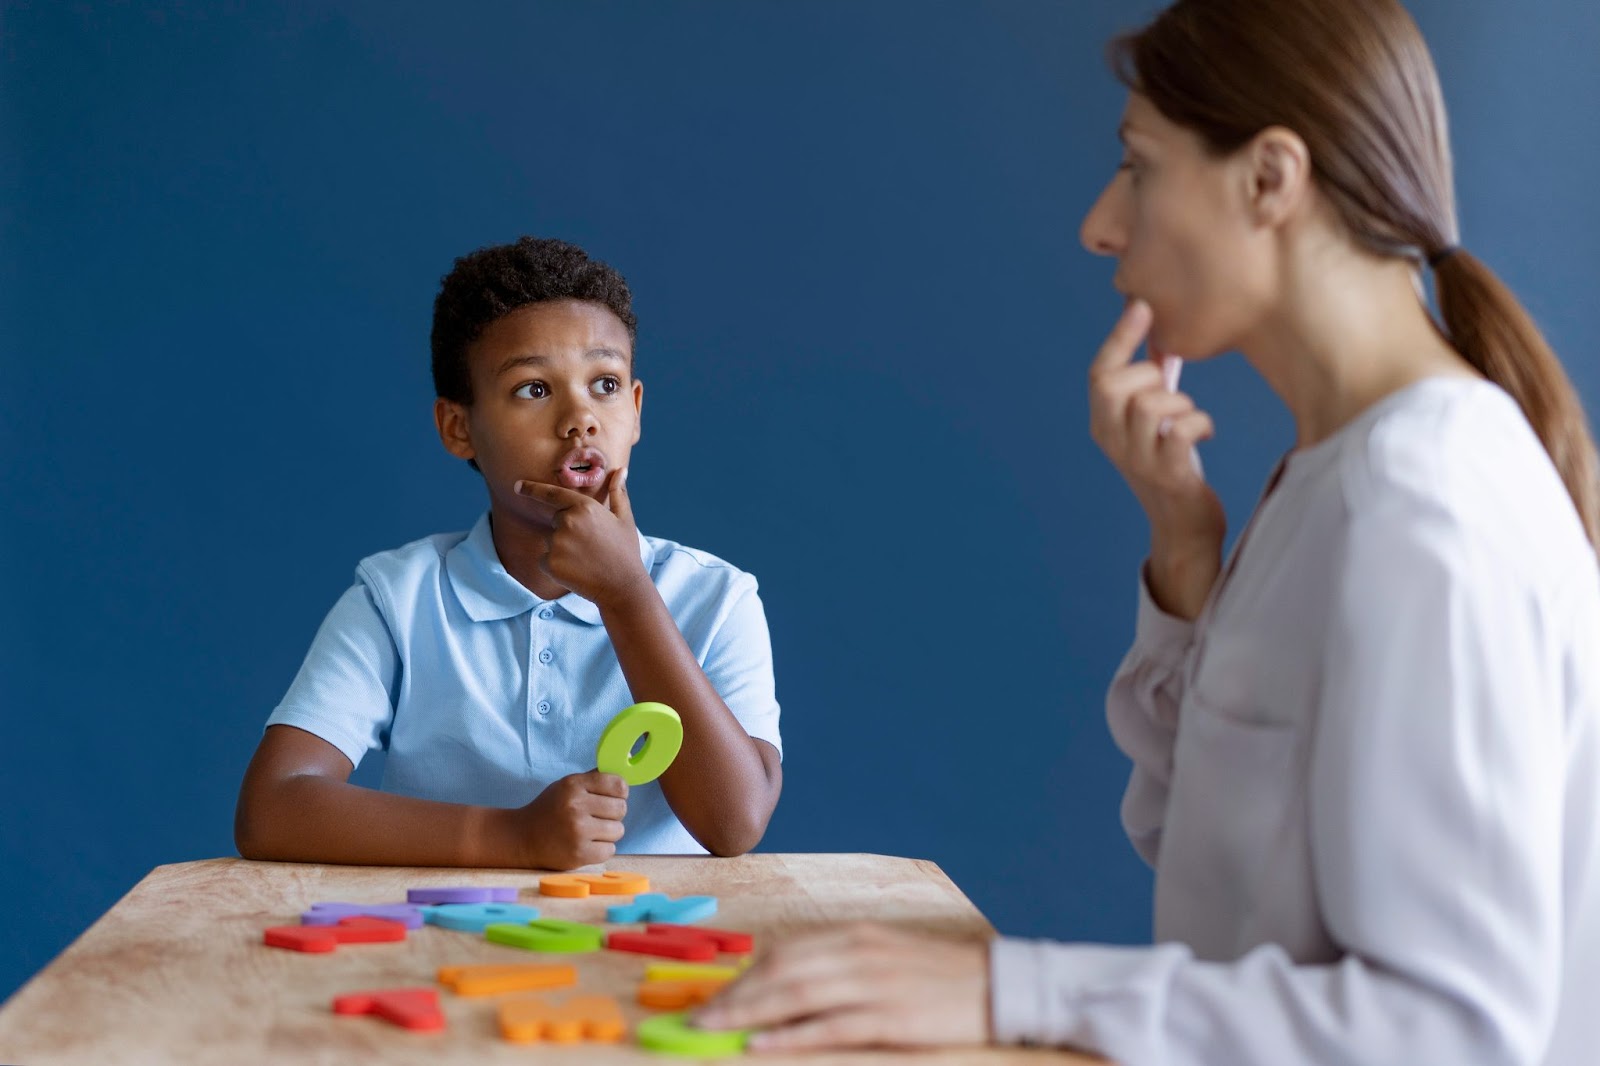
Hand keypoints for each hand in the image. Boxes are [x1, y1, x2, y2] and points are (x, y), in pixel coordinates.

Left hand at [513, 469, 649, 608]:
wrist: (622, 586)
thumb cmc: (625, 551)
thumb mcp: (624, 519)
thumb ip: (617, 493)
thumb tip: (621, 470)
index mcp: (584, 507)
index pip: (552, 494)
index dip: (532, 489)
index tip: (517, 486)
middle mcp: (568, 521)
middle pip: (555, 521)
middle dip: (567, 531)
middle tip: (590, 547)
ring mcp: (557, 542)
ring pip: (550, 541)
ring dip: (562, 549)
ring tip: (585, 559)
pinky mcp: (549, 562)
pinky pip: (545, 560)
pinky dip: (556, 566)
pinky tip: (576, 571)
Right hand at [513, 770, 627, 868]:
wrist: (522, 838)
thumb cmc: (549, 810)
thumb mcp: (566, 786)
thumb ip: (593, 780)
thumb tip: (623, 779)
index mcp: (574, 785)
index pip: (618, 784)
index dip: (620, 792)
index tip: (612, 797)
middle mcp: (576, 806)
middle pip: (621, 808)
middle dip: (613, 814)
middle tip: (598, 817)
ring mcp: (577, 831)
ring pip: (618, 830)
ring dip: (608, 833)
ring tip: (591, 832)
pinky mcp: (579, 854)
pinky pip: (610, 850)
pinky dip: (602, 849)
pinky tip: (587, 845)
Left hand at [691, 923, 991, 1051]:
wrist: (999, 985)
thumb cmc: (940, 976)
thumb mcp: (887, 955)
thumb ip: (842, 963)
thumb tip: (789, 981)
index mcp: (856, 936)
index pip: (785, 952)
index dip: (745, 975)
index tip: (714, 996)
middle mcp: (858, 953)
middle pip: (781, 971)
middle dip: (736, 995)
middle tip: (700, 1018)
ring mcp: (873, 984)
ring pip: (796, 994)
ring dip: (749, 1012)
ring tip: (716, 1029)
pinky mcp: (889, 1016)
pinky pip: (829, 1026)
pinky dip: (791, 1034)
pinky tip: (762, 1042)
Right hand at [1088, 300, 1225, 617]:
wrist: (1185, 526)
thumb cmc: (1172, 464)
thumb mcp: (1149, 422)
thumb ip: (1146, 384)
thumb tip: (1153, 328)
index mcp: (1103, 425)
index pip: (1098, 373)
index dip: (1119, 337)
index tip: (1142, 306)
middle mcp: (1111, 442)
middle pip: (1113, 384)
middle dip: (1149, 375)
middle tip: (1171, 390)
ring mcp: (1136, 461)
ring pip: (1150, 404)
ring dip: (1181, 402)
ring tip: (1190, 418)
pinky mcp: (1167, 476)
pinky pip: (1180, 430)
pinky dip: (1200, 423)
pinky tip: (1207, 432)